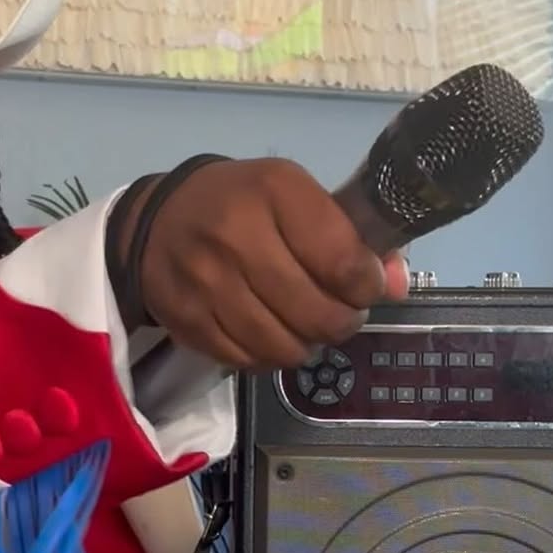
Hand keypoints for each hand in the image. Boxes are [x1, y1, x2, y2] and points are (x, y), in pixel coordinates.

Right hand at [135, 158, 409, 369]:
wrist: (157, 222)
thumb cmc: (242, 203)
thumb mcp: (297, 197)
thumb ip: (352, 237)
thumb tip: (395, 286)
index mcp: (273, 191)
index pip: (341, 262)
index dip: (365, 286)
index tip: (364, 286)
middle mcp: (236, 236)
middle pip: (315, 313)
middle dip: (341, 322)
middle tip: (340, 314)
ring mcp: (207, 284)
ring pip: (283, 346)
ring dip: (307, 344)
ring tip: (307, 326)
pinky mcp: (188, 321)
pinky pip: (249, 360)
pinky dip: (269, 356)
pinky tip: (271, 333)